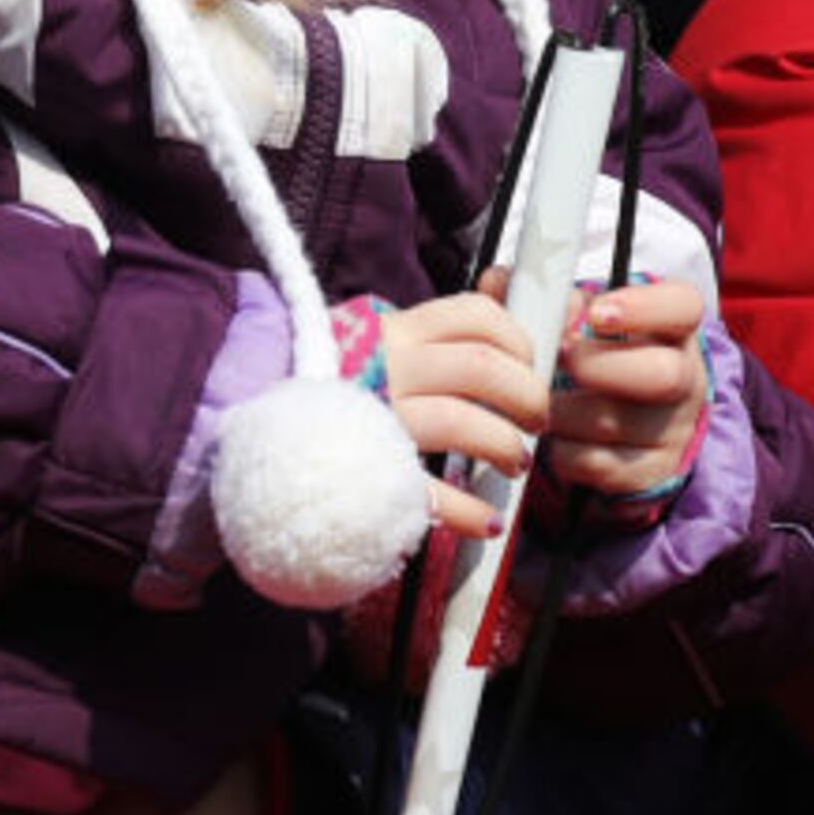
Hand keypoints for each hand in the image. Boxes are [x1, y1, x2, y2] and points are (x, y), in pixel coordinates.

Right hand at [379, 287, 547, 536]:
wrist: (277, 439)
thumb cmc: (354, 387)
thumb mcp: (400, 343)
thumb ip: (460, 326)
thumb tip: (534, 293)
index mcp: (400, 331)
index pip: (477, 315)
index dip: (518, 341)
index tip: (529, 366)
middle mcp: (389, 367)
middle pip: (481, 367)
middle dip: (526, 397)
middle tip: (536, 420)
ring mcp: (378, 419)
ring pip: (462, 422)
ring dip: (504, 447)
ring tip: (515, 464)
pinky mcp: (371, 472)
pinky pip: (430, 493)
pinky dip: (470, 511)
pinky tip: (489, 520)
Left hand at [542, 275, 709, 497]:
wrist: (616, 420)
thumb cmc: (591, 353)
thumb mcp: (577, 316)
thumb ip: (539, 295)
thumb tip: (496, 282)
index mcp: (671, 327)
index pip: (683, 306)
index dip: (643, 307)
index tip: (596, 313)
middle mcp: (684, 377)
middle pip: (663, 374)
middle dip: (599, 366)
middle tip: (561, 359)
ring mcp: (671, 428)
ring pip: (616, 422)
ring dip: (562, 409)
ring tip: (538, 397)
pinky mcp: (650, 470)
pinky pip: (597, 464)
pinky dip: (561, 449)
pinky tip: (551, 433)